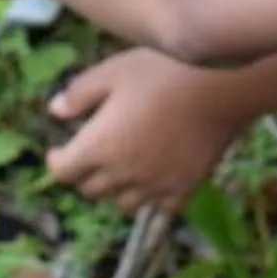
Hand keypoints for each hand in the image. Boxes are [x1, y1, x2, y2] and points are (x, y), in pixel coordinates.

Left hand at [44, 49, 254, 212]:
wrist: (221, 85)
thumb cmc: (162, 70)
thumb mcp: (112, 71)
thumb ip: (79, 94)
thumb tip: (55, 111)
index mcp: (98, 147)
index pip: (63, 172)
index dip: (57, 161)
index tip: (59, 149)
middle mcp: (123, 175)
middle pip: (91, 190)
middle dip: (85, 173)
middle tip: (93, 153)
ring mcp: (155, 185)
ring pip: (124, 203)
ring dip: (117, 189)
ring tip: (124, 167)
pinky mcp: (185, 188)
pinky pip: (161, 206)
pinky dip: (153, 197)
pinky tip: (156, 177)